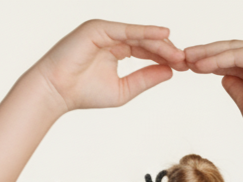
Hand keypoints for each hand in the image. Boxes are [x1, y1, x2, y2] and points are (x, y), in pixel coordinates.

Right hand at [32, 19, 185, 113]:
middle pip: (147, 40)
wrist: (56, 91)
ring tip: (179, 54)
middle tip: (186, 61)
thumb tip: (170, 72)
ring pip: (140, 35)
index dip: (165, 57)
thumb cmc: (83, 93)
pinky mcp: (99, 28)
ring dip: (161, 44)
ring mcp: (106, 30)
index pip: (147, 50)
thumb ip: (145, 78)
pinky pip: (128, 30)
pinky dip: (146, 32)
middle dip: (167, 50)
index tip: (183, 67)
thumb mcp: (123, 89)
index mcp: (117, 49)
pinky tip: (164, 35)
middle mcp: (113, 37)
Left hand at [183, 41, 242, 153]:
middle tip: (185, 56)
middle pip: (232, 50)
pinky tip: (200, 65)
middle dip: (207, 52)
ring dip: (208, 53)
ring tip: (188, 58)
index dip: (213, 62)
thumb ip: (237, 89)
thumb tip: (223, 79)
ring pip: (232, 49)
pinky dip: (217, 60)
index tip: (194, 66)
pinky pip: (236, 56)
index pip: (235, 60)